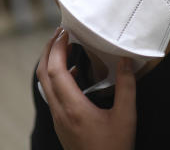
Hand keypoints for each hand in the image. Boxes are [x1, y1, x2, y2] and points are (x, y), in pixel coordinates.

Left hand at [37, 29, 136, 149]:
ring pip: (45, 85)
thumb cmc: (114, 149)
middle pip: (43, 73)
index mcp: (73, 107)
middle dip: (48, 50)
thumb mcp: (126, 117)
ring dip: (50, 63)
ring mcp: (58, 119)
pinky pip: (51, 94)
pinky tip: (74, 75)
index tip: (64, 31)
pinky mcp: (60, 124)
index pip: (55, 70)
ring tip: (64, 49)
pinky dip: (56, 78)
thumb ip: (126, 87)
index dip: (57, 47)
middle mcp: (59, 111)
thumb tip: (125, 60)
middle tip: (60, 34)